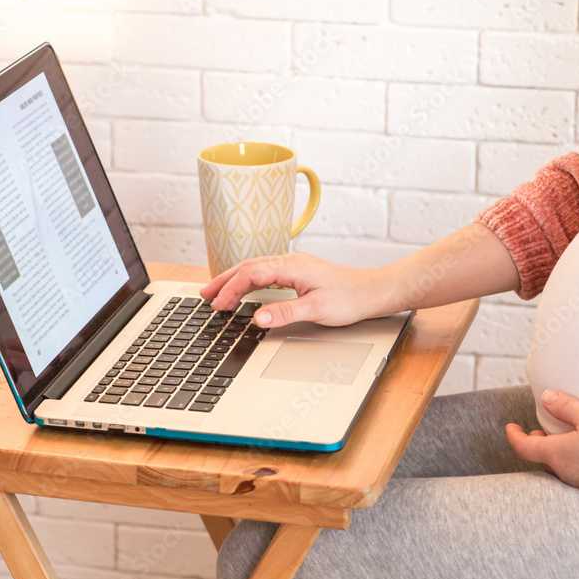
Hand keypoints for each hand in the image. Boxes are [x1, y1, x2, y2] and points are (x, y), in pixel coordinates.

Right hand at [199, 252, 384, 328]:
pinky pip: (265, 272)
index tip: (218, 305)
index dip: (231, 289)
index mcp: (291, 266)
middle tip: (205, 295)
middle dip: (224, 280)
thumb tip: (257, 317)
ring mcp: (294, 265)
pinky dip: (248, 279)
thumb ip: (285, 312)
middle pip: (248, 267)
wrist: (373, 292)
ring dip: (234, 279)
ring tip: (217, 292)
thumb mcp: (316, 309)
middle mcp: (290, 261)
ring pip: (255, 268)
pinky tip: (245, 288)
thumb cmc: (350, 298)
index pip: (250, 274)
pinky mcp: (299, 272)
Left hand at [506, 390, 578, 502]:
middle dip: (537, 443)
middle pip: (542, 458)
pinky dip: (574, 460)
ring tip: (564, 438)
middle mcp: (566, 472)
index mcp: (557, 454)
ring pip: (561, 467)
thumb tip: (545, 397)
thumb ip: (565, 406)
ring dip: (557, 451)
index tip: (509, 427)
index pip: (525, 447)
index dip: (514, 436)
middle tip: (538, 432)